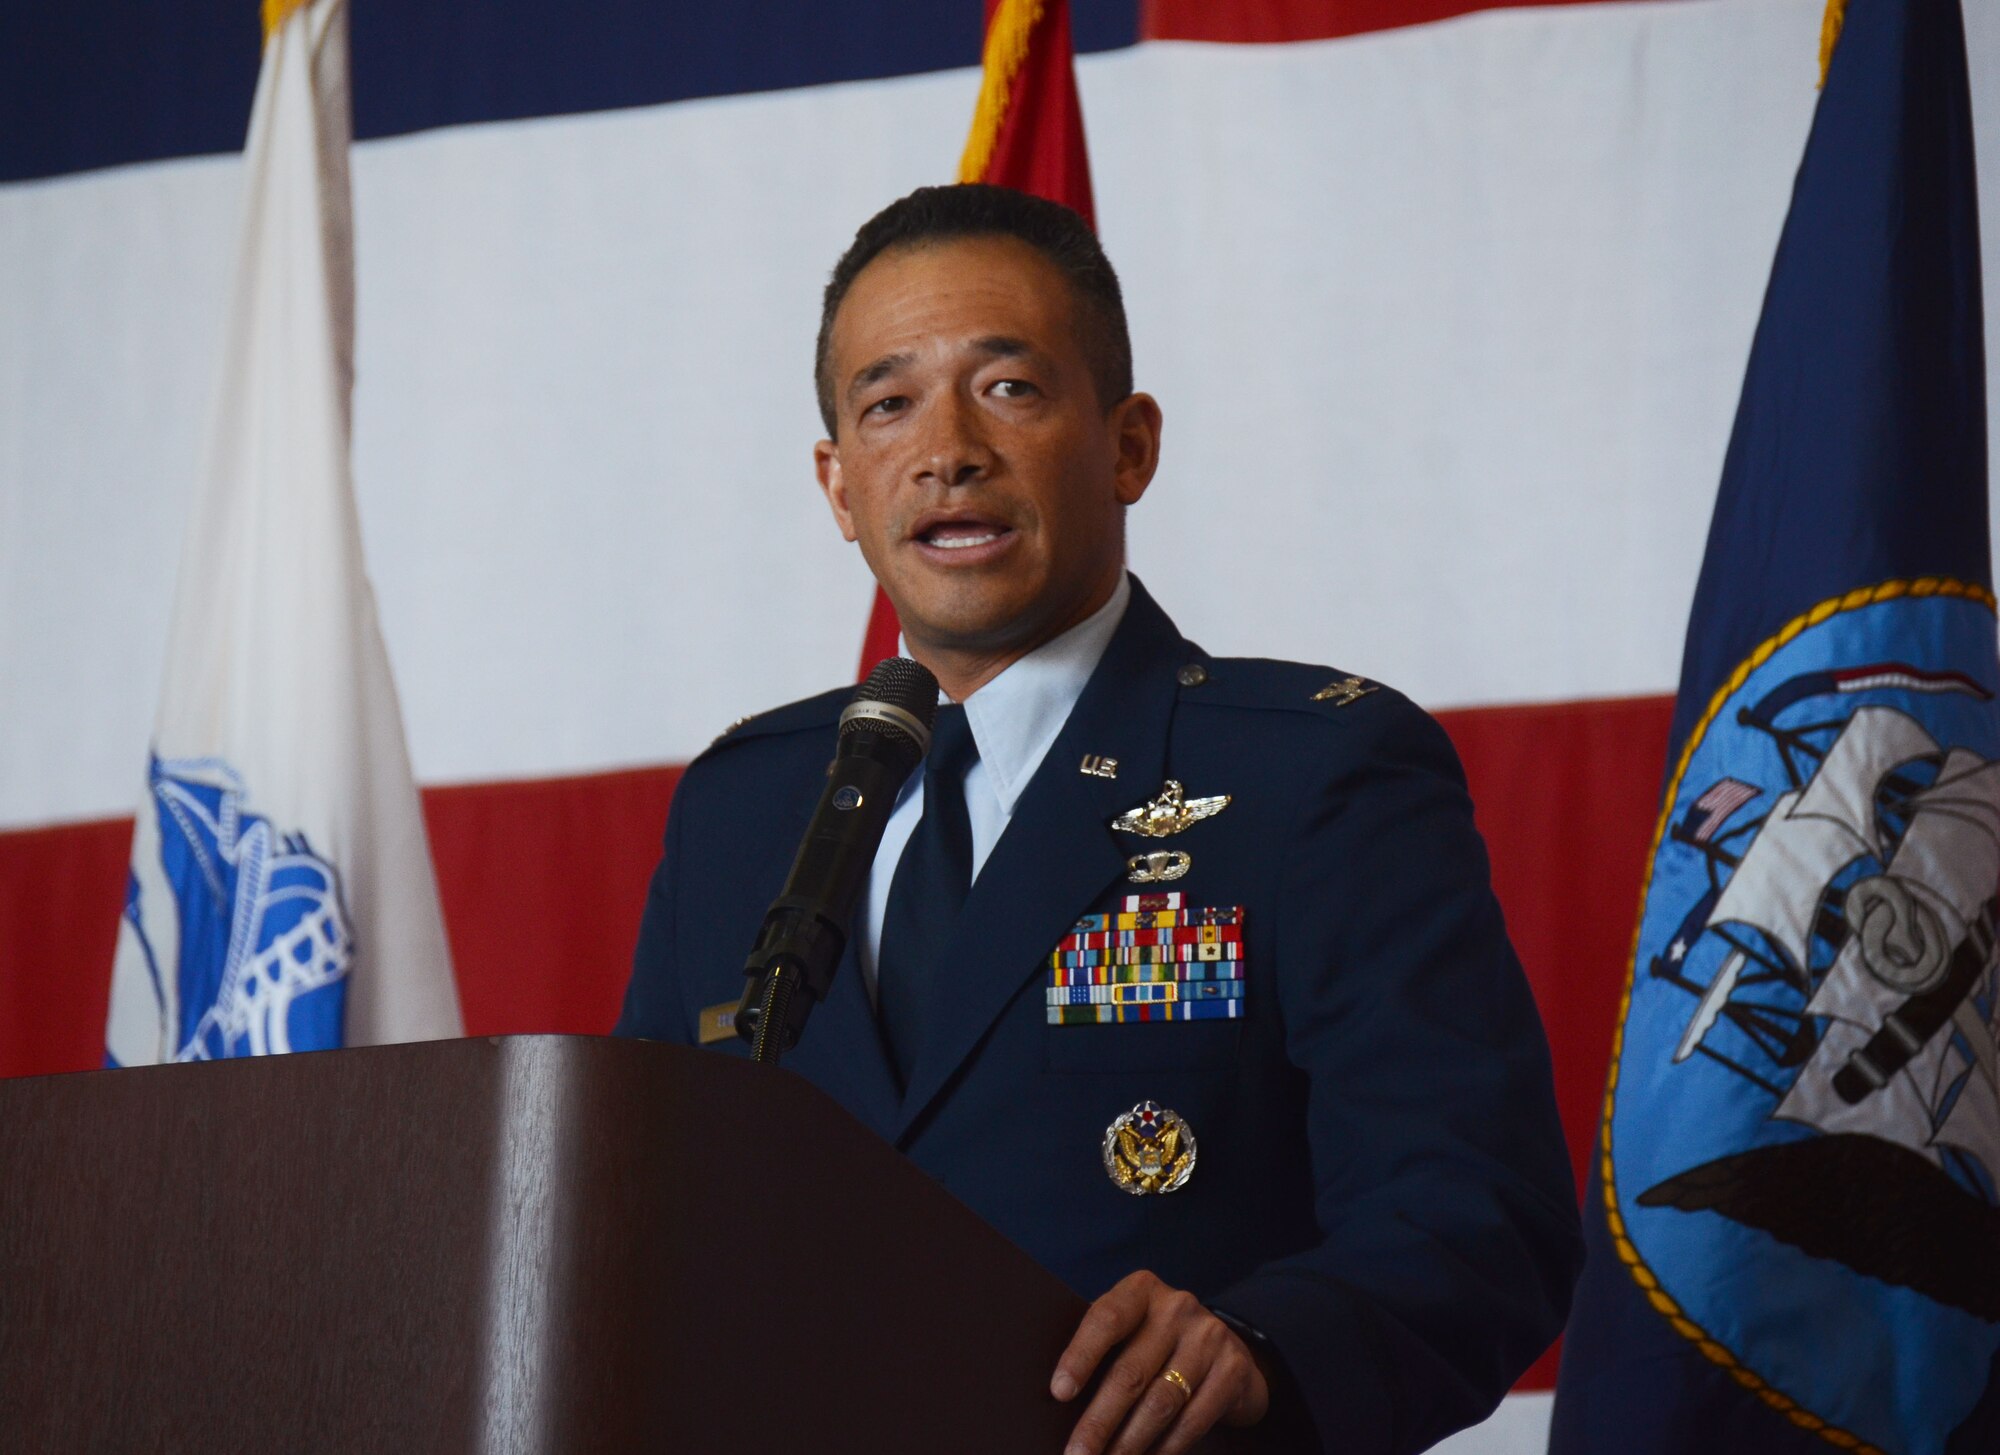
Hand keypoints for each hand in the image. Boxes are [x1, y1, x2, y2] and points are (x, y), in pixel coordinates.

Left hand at [1050, 1270, 1269, 1454]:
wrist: (1228, 1351)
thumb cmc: (1158, 1344)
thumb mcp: (1132, 1331)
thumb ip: (1103, 1351)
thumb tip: (1060, 1401)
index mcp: (1141, 1290)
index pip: (1106, 1319)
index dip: (1080, 1356)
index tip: (1059, 1393)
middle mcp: (1177, 1307)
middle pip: (1130, 1372)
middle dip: (1098, 1422)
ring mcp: (1210, 1336)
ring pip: (1160, 1402)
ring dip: (1129, 1443)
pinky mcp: (1233, 1369)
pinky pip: (1192, 1420)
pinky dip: (1165, 1449)